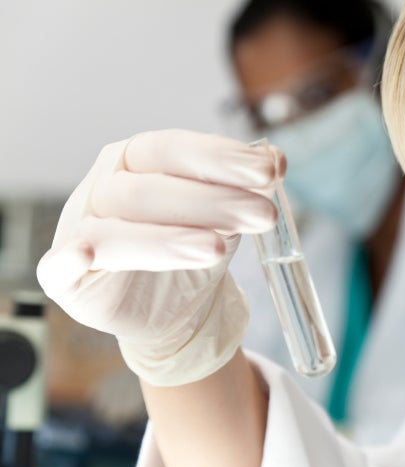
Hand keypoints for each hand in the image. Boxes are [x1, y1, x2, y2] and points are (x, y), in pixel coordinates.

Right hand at [37, 130, 280, 385]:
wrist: (178, 309)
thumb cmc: (197, 246)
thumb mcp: (228, 214)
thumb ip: (246, 186)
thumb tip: (275, 159)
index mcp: (137, 160)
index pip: (172, 148)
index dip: (220, 158)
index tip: (270, 171)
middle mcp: (104, 188)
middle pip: (150, 189)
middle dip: (212, 201)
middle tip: (264, 215)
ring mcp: (79, 230)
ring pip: (116, 230)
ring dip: (169, 239)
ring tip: (220, 250)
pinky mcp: (66, 278)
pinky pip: (58, 268)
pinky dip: (70, 260)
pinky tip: (84, 257)